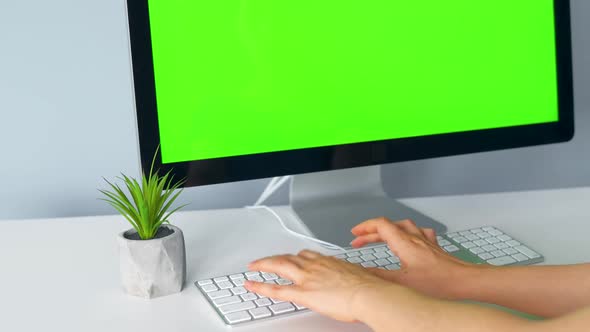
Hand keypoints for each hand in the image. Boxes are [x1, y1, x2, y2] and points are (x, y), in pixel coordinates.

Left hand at [244, 250, 389, 321]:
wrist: (369, 294)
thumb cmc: (368, 288)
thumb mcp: (359, 276)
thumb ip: (349, 277)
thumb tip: (353, 281)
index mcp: (328, 261)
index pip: (306, 254)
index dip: (295, 256)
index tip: (290, 256)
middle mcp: (315, 265)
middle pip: (288, 257)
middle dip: (273, 257)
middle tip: (263, 260)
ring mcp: (307, 278)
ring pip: (279, 266)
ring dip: (263, 265)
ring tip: (254, 267)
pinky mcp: (303, 292)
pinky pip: (276, 289)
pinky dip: (261, 286)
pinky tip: (251, 286)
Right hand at [351, 217, 476, 299]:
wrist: (465, 282)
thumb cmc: (441, 283)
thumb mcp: (403, 282)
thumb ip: (380, 276)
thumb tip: (364, 272)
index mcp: (405, 243)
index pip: (381, 225)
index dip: (365, 227)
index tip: (355, 233)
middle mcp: (416, 238)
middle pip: (390, 225)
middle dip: (372, 230)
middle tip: (360, 238)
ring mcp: (426, 242)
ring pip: (404, 226)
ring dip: (389, 229)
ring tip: (380, 235)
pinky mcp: (434, 248)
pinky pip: (419, 232)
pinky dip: (409, 233)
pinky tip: (410, 238)